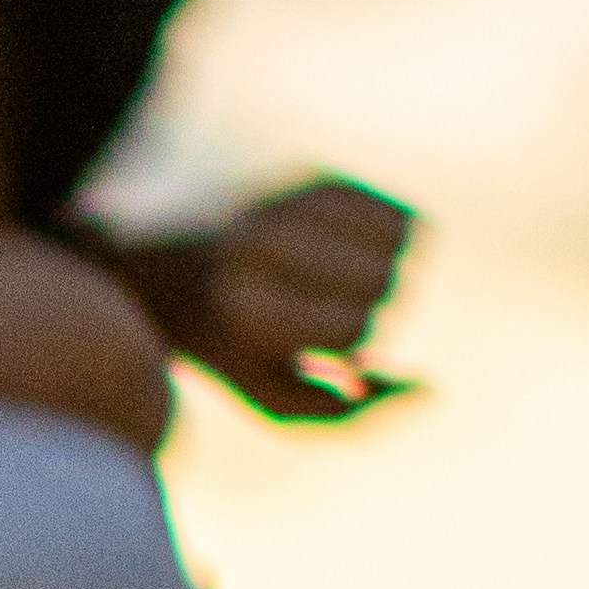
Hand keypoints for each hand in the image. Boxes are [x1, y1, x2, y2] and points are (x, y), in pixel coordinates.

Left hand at [127, 173, 417, 420]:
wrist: (158, 266)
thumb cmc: (226, 346)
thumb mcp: (273, 398)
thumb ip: (353, 414)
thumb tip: (431, 388)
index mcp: (246, 304)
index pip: (356, 328)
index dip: (351, 346)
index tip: (317, 344)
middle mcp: (263, 241)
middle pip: (386, 281)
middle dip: (376, 307)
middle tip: (333, 313)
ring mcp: (287, 197)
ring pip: (403, 239)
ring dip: (390, 271)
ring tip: (344, 286)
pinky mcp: (312, 174)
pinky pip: (400, 213)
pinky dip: (394, 241)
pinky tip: (354, 257)